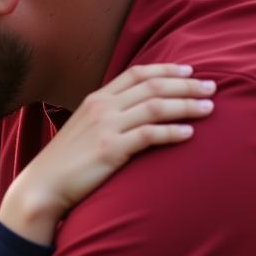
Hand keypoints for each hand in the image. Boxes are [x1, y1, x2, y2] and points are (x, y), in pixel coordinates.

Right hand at [0, 64, 214, 242]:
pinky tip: (189, 133)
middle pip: (152, 86)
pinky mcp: (110, 149)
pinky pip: (148, 134)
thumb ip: (107, 117)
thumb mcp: (84, 129)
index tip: (190, 71)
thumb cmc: (66, 162)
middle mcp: (102, 107)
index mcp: (96, 98)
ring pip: (155, 106)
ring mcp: (105, 127)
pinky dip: (172, 132)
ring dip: (186, 105)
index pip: (136, 73)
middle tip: (212, 87)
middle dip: (186, 85)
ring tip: (209, 108)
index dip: (166, 69)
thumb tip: (135, 115)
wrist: (43, 186)